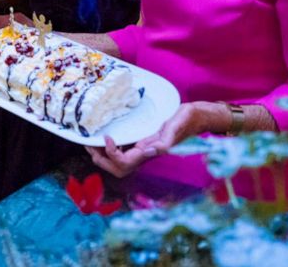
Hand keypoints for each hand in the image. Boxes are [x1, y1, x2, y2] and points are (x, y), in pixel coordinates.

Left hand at [85, 102, 218, 177]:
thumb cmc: (189, 120)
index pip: (124, 162)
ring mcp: (144, 150)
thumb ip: (167, 139)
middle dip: (101, 160)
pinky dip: (110, 148)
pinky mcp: (145, 143)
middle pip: (118, 169)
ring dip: (103, 157)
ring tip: (92, 143)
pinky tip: (105, 137)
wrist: (198, 118)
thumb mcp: (178, 125)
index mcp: (151, 151)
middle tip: (89, 145)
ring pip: (120, 164)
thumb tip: (151, 151)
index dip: (111, 154)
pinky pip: (124, 152)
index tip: (107, 137)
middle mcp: (146, 154)